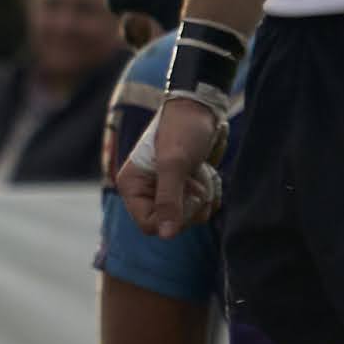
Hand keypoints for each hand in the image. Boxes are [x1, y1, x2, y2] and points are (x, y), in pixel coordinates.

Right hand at [118, 96, 223, 236]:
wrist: (203, 108)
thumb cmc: (183, 130)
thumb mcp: (175, 164)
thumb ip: (169, 201)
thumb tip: (166, 235)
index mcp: (132, 186)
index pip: (150, 225)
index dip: (173, 215)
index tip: (185, 191)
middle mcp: (146, 191)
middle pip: (172, 224)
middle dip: (191, 202)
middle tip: (193, 176)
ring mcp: (167, 190)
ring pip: (190, 218)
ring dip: (203, 195)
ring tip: (199, 170)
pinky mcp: (185, 188)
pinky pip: (202, 207)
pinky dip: (210, 192)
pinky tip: (205, 170)